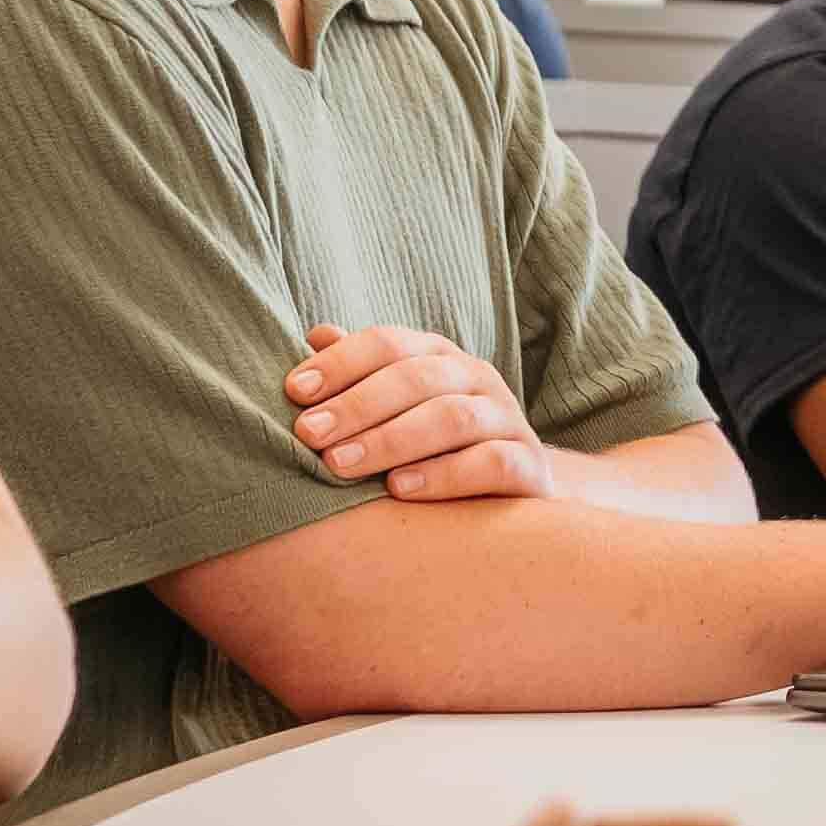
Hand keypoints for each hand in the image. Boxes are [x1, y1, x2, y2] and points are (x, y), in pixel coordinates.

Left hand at [291, 322, 552, 501]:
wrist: (514, 489)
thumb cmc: (435, 446)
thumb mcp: (396, 407)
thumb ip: (360, 375)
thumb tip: (316, 335)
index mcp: (439, 356)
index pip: (388, 344)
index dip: (340, 362)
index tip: (294, 391)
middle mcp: (476, 377)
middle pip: (416, 378)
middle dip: (357, 405)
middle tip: (309, 435)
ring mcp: (507, 419)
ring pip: (452, 418)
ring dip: (391, 440)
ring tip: (341, 464)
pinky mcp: (531, 465)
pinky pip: (492, 462)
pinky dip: (444, 475)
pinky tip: (399, 490)